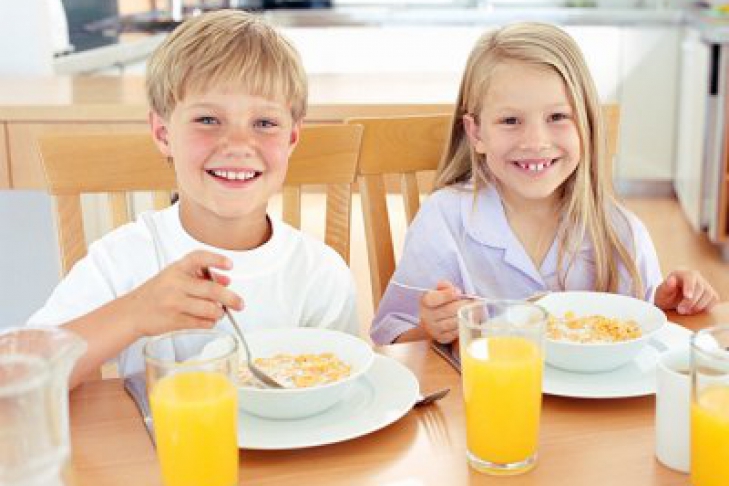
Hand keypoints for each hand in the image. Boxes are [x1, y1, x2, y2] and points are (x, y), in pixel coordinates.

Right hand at [121, 250, 242, 336]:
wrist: (132, 312)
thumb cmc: (157, 293)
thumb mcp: (176, 277)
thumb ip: (200, 276)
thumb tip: (226, 280)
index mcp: (177, 268)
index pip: (198, 258)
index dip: (216, 259)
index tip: (230, 265)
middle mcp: (175, 284)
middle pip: (212, 290)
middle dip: (231, 298)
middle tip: (240, 304)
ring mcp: (174, 303)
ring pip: (210, 309)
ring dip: (219, 313)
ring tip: (218, 312)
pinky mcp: (174, 320)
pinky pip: (202, 323)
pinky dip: (210, 323)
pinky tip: (207, 320)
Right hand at [419, 280, 468, 343]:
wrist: (432, 320)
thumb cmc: (439, 302)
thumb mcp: (439, 291)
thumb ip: (446, 287)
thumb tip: (455, 291)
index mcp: (425, 301)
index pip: (435, 299)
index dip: (448, 295)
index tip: (459, 292)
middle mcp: (426, 316)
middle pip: (449, 310)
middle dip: (463, 305)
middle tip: (474, 301)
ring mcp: (433, 329)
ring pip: (454, 322)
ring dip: (467, 316)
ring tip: (476, 310)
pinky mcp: (441, 338)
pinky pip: (456, 332)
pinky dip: (464, 325)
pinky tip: (469, 320)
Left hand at [654, 269, 718, 314]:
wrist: (670, 301)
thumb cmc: (665, 296)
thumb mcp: (661, 293)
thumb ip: (666, 287)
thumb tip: (671, 279)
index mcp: (682, 273)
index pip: (690, 277)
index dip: (690, 287)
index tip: (687, 296)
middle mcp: (696, 276)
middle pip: (700, 288)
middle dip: (691, 302)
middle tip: (680, 310)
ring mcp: (705, 284)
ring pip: (709, 294)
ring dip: (698, 306)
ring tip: (686, 311)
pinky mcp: (711, 294)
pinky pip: (714, 300)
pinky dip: (705, 307)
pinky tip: (694, 310)